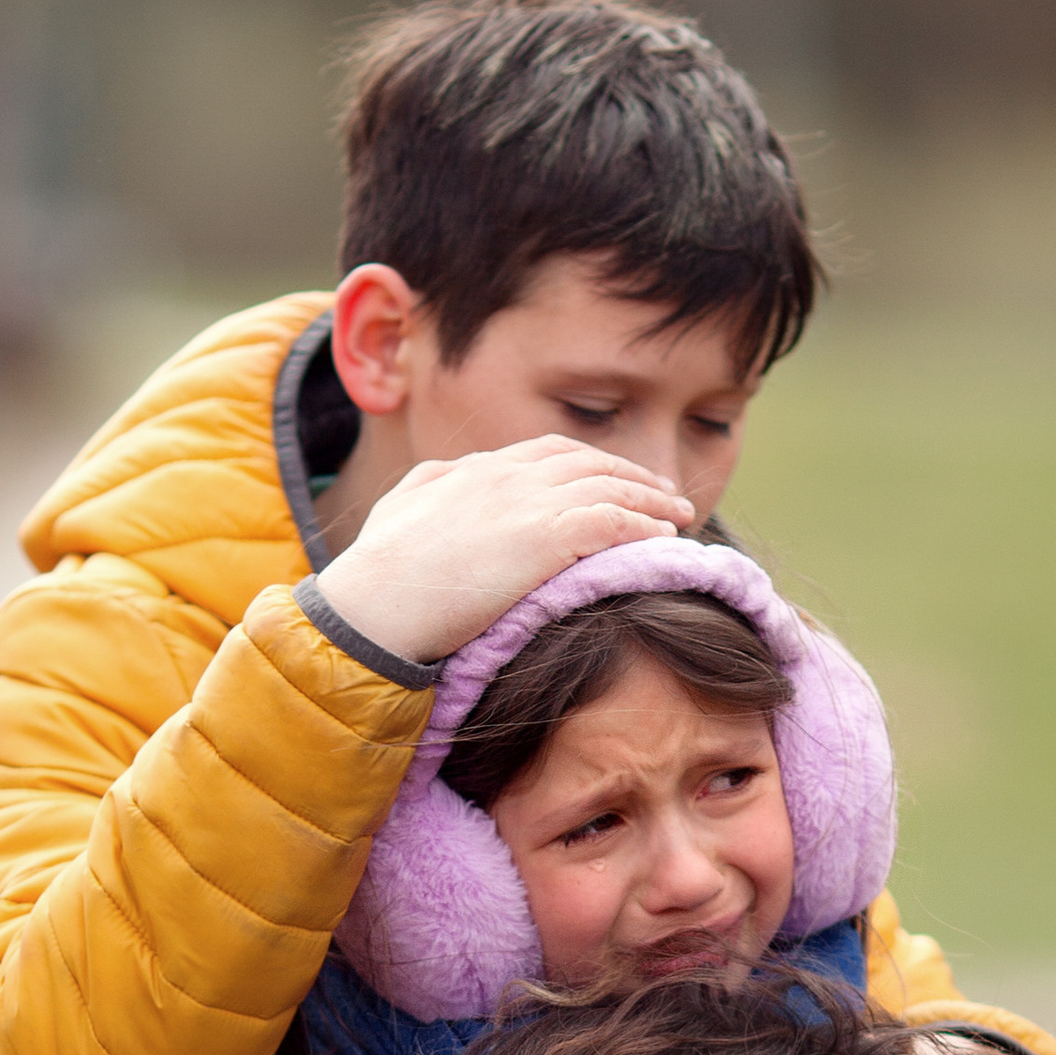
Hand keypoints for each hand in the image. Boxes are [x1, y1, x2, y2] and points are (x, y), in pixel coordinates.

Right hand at [311, 438, 694, 664]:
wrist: (376, 602)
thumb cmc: (378, 570)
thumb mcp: (400, 509)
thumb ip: (432, 485)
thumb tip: (448, 475)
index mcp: (475, 468)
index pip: (547, 452)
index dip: (588, 462)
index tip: (613, 476)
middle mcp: (507, 474)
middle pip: (587, 460)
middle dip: (630, 472)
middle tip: (662, 490)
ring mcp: (529, 501)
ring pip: (609, 485)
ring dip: (650, 497)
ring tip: (679, 511)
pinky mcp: (546, 536)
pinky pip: (613, 519)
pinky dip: (643, 523)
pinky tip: (664, 536)